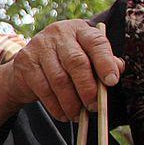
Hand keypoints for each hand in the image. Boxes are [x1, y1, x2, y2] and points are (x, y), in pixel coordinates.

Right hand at [0, 18, 120, 121]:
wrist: (27, 67)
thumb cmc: (64, 63)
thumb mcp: (86, 58)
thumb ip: (103, 63)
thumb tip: (117, 69)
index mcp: (79, 29)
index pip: (96, 42)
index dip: (106, 62)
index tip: (112, 82)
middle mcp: (58, 33)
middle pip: (77, 62)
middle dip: (88, 88)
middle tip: (94, 107)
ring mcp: (39, 46)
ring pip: (59, 79)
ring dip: (71, 102)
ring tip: (78, 115)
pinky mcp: (25, 62)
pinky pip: (43, 89)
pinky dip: (56, 106)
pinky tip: (63, 114)